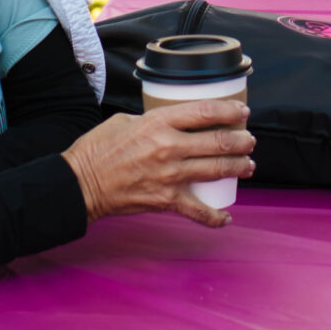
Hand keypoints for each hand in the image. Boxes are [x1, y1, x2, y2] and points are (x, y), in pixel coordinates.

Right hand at [64, 99, 254, 226]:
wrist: (81, 184)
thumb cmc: (97, 149)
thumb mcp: (124, 120)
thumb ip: (152, 121)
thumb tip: (170, 122)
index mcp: (158, 123)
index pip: (205, 112)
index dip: (229, 110)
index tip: (243, 111)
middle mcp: (169, 147)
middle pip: (218, 142)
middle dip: (242, 141)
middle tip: (249, 140)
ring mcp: (170, 175)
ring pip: (217, 170)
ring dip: (239, 167)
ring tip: (248, 165)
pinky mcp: (165, 200)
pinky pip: (198, 211)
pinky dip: (216, 217)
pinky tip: (227, 218)